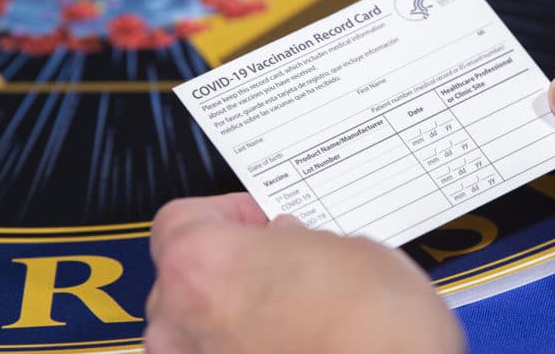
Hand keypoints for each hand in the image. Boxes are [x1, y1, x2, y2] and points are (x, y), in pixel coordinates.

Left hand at [144, 193, 465, 353]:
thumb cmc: (373, 331)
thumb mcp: (348, 249)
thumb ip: (300, 241)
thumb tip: (293, 244)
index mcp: (200, 264)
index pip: (183, 218)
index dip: (230, 215)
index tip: (261, 220)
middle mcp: (181, 323)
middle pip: (188, 276)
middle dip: (235, 267)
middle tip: (284, 263)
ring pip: (203, 327)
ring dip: (239, 315)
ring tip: (296, 310)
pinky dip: (250, 349)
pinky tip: (295, 343)